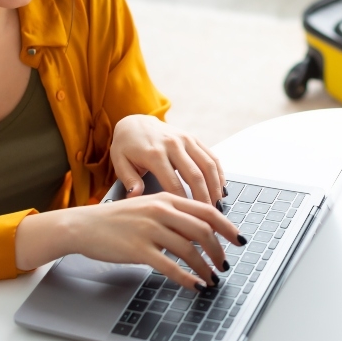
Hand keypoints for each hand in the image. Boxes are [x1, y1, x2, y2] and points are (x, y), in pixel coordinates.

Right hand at [15, 193, 247, 287]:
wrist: (84, 225)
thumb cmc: (116, 220)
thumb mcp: (147, 208)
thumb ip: (173, 216)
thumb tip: (200, 233)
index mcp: (166, 199)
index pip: (206, 211)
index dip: (227, 226)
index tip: (238, 240)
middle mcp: (160, 211)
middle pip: (202, 231)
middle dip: (218, 251)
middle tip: (225, 264)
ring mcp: (149, 229)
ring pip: (189, 250)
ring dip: (205, 267)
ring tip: (212, 278)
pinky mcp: (138, 249)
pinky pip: (169, 266)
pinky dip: (186, 278)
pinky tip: (194, 286)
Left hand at [110, 114, 225, 206]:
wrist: (135, 122)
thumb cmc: (127, 146)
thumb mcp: (120, 162)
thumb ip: (129, 180)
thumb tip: (136, 196)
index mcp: (154, 153)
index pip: (172, 184)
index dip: (182, 203)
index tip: (187, 218)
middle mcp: (173, 144)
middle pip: (195, 175)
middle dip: (203, 198)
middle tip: (207, 216)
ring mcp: (186, 139)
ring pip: (208, 166)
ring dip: (215, 187)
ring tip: (217, 205)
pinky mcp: (193, 138)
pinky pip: (211, 156)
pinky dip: (219, 173)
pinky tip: (220, 189)